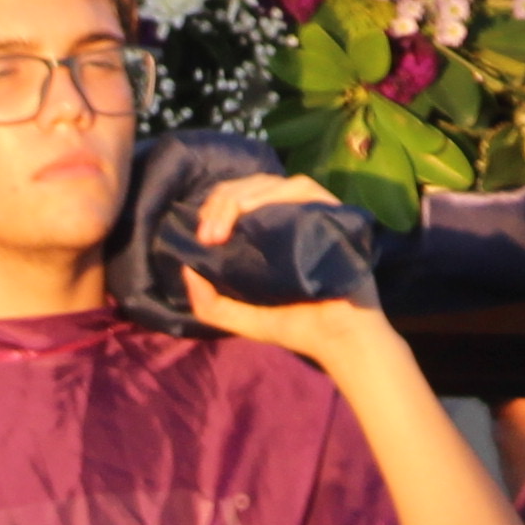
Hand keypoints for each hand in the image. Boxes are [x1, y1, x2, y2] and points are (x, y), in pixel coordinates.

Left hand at [181, 173, 385, 373]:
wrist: (339, 340)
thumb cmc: (296, 326)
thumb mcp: (243, 319)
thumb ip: (209, 304)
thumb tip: (186, 269)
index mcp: (269, 230)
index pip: (239, 197)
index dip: (216, 206)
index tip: (203, 237)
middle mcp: (290, 215)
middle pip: (251, 185)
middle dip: (222, 202)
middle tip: (208, 235)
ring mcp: (312, 211)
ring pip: (273, 183)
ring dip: (243, 196)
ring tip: (224, 225)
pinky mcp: (332, 213)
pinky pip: (304, 190)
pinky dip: (276, 193)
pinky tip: (254, 210)